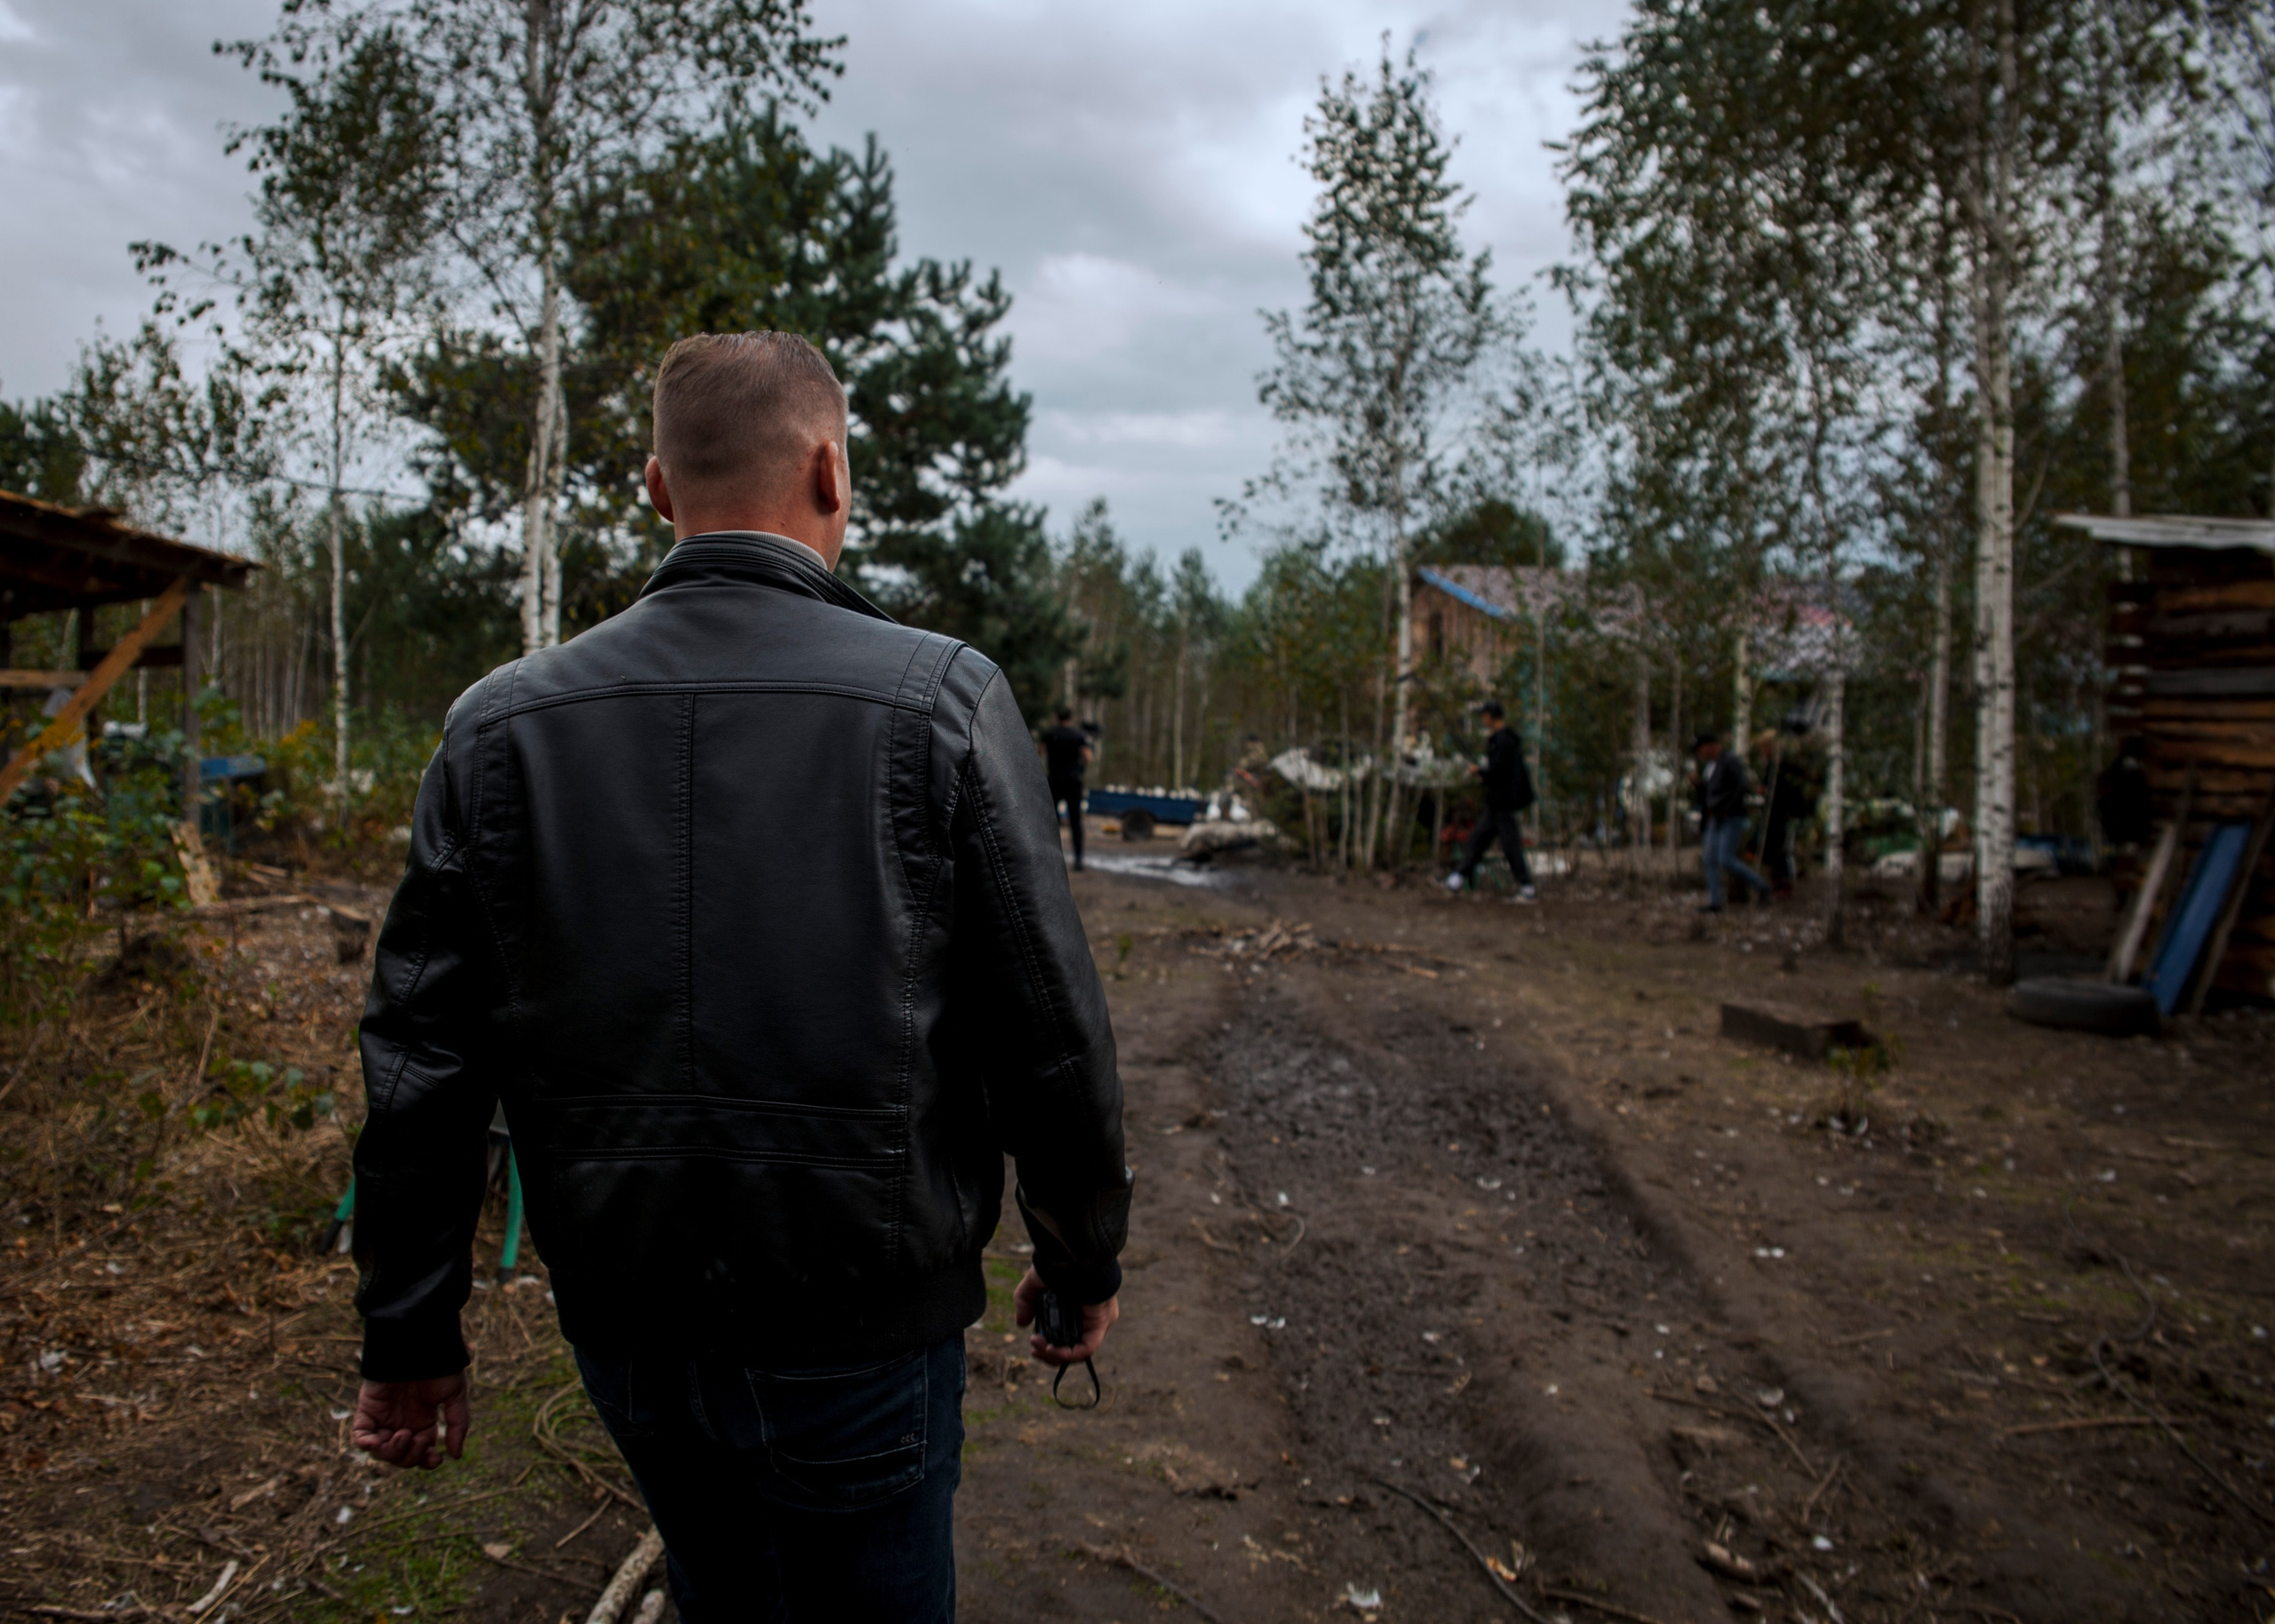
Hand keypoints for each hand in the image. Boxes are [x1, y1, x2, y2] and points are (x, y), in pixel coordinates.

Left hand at [351, 1372, 470, 1469]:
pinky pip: (360, 1435)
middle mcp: (402, 1423)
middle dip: (411, 1456)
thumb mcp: (454, 1396)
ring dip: (392, 1452)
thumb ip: (458, 1425)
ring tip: (403, 1435)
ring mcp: (383, 1418)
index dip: (426, 1461)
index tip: (436, 1459)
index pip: (421, 1453)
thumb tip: (456, 1455)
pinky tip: (376, 1442)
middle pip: (401, 1457)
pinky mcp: (367, 1410)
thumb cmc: (439, 1367)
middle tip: (419, 1440)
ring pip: (381, 1451)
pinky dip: (366, 1443)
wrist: (419, 1346)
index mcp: (423, 1422)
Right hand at [1013, 1267, 1119, 1365]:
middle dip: (1048, 1353)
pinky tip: (1052, 1350)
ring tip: (1040, 1347)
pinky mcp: (1101, 1323)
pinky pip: (1086, 1348)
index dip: (1047, 1346)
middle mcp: (1087, 1317)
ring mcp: (1096, 1321)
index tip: (1032, 1342)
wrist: (1073, 1254)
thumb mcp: (1036, 1284)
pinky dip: (1069, 1354)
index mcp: (1075, 1308)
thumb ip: (1026, 1302)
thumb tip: (1021, 1323)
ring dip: (1055, 1354)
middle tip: (1034, 1347)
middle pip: (1069, 1348)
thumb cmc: (1058, 1264)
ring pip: (1077, 1351)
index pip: (1064, 1337)